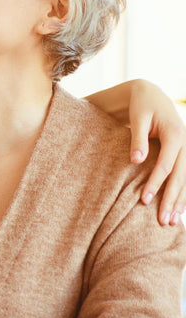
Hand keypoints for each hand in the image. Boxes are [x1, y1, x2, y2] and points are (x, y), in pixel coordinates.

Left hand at [126, 80, 185, 224]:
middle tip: (163, 221)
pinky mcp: (182, 153)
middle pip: (180, 176)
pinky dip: (183, 193)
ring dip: (180, 201)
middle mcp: (185, 143)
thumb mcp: (137, 119)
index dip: (156, 183)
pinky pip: (185, 176)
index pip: (166, 165)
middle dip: (171, 199)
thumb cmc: (141, 106)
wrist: (151, 95)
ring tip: (172, 222)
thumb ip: (137, 139)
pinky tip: (180, 210)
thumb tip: (136, 161)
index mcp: (175, 134)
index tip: (144, 201)